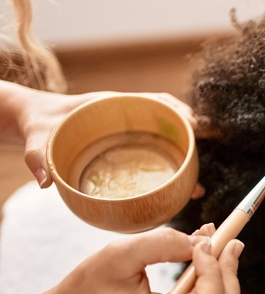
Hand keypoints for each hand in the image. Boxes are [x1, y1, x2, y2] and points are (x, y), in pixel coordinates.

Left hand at [2, 82, 200, 194]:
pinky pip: (155, 157)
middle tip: (200, 164)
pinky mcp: (128, 151)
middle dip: (190, 140)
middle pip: (169, 124)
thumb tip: (44, 182)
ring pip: (166, 143)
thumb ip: (37, 156)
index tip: (193, 125)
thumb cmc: (38, 125)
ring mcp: (130, 135)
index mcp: (113, 106)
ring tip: (196, 188)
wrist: (36, 124)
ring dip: (184, 162)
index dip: (177, 111)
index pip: (155, 101)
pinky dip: (170, 172)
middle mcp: (128, 119)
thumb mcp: (36, 138)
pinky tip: (178, 192)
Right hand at [42, 225, 244, 293]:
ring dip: (223, 273)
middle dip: (229, 270)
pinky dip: (212, 280)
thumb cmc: (87, 288)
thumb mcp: (117, 255)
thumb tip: (202, 242)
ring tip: (211, 240)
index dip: (216, 270)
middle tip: (225, 236)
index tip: (202, 242)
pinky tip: (201, 255)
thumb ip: (162, 245)